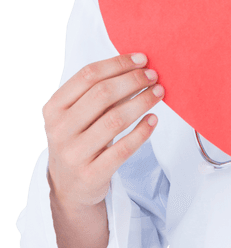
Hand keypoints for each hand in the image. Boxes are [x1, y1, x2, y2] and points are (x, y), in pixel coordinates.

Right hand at [43, 53, 162, 209]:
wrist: (69, 188)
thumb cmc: (80, 140)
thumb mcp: (77, 115)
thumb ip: (99, 93)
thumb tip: (138, 67)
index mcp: (54, 108)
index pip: (87, 75)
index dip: (118, 64)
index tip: (142, 59)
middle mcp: (60, 130)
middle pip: (102, 94)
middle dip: (133, 80)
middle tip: (153, 76)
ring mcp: (74, 154)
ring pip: (115, 119)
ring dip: (142, 102)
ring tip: (158, 93)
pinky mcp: (91, 174)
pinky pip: (123, 149)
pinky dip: (142, 132)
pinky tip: (153, 119)